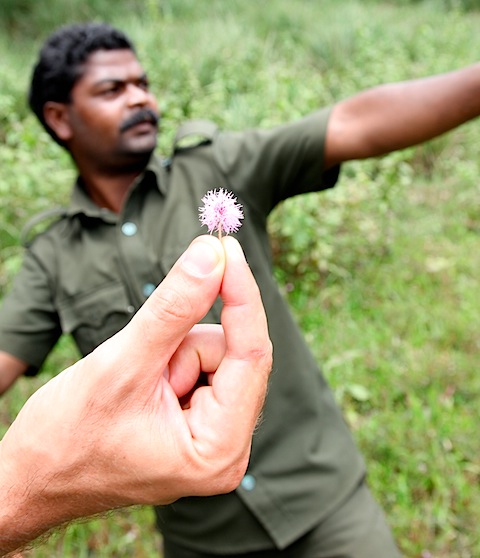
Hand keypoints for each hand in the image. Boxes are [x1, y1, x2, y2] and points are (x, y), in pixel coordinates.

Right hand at [0, 235, 271, 553]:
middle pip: (232, 355)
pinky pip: (201, 364)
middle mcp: (228, 447)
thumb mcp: (122, 364)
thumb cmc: (67, 437)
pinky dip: (171, 359)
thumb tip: (214, 253)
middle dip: (184, 344)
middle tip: (141, 367)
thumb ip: (174, 307)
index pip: (252, 355)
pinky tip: (141, 385)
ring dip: (173, 353)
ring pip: (214, 354)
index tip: (227, 247)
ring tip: (135, 384)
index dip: (241, 295)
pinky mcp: (200, 421)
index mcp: (219, 450)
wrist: (34, 475)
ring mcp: (215, 435)